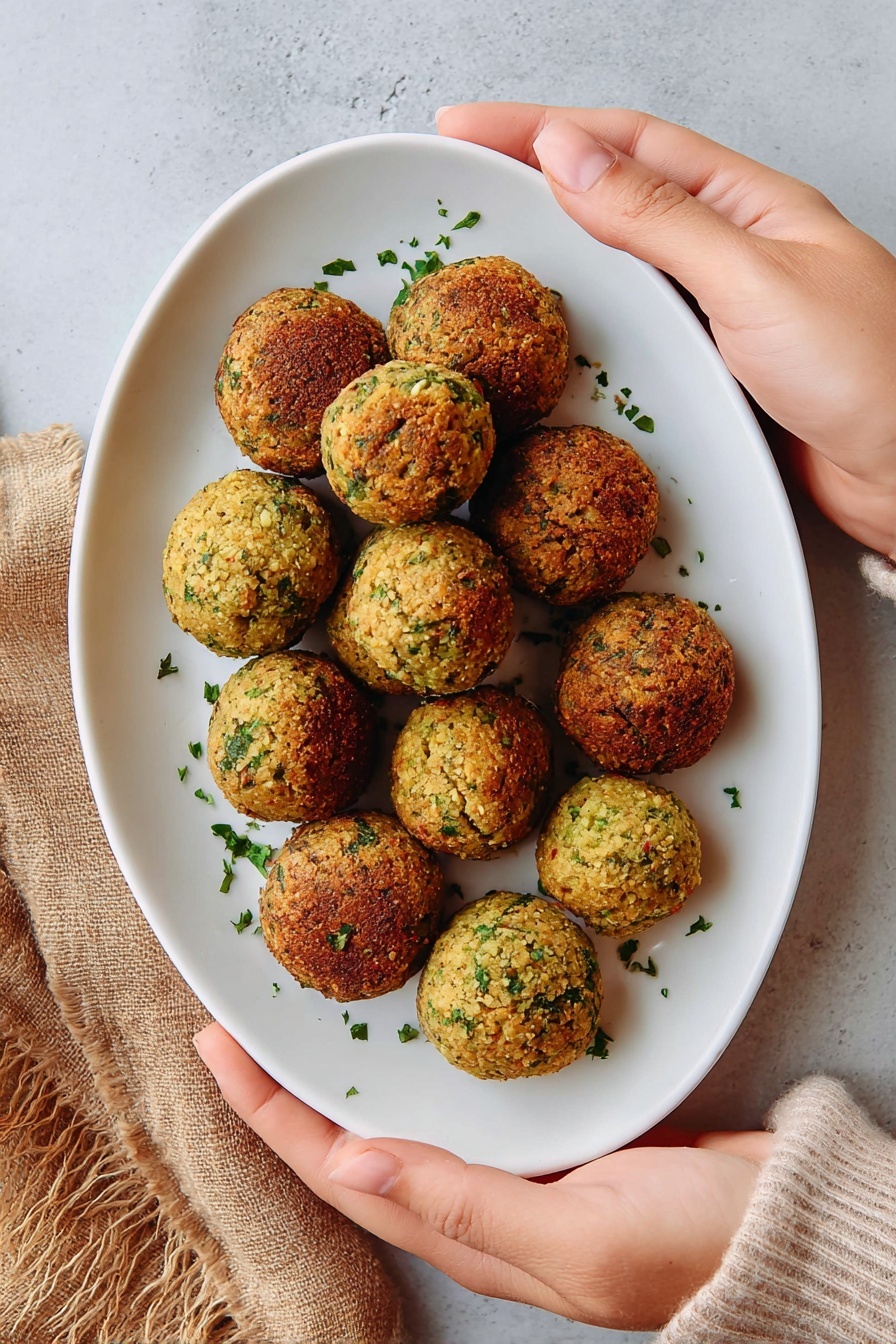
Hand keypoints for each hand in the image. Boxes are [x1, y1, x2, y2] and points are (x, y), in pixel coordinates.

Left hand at [194, 1023, 772, 1331]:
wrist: (783, 1228)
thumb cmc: (690, 1247)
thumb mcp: (576, 1237)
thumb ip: (464, 1202)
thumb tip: (349, 1162)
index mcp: (465, 1234)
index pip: (335, 1171)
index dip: (266, 1112)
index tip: (213, 1045)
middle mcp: (474, 1200)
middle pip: (352, 1140)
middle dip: (287, 1085)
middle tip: (241, 1018)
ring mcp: (513, 1165)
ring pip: (403, 1110)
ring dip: (348, 1066)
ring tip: (306, 1010)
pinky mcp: (553, 1129)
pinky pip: (463, 1089)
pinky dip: (423, 1052)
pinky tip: (417, 1016)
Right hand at [438, 103, 895, 558]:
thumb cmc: (871, 371)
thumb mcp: (754, 277)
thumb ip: (659, 218)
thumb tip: (569, 157)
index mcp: (749, 203)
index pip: (627, 142)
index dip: (541, 127)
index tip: (467, 127)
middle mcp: (733, 250)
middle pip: (619, 195)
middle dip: (540, 178)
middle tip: (464, 180)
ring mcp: (723, 314)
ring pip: (625, 267)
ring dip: (561, 250)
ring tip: (494, 245)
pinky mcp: (717, 376)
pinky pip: (641, 335)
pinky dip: (593, 325)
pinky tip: (562, 330)